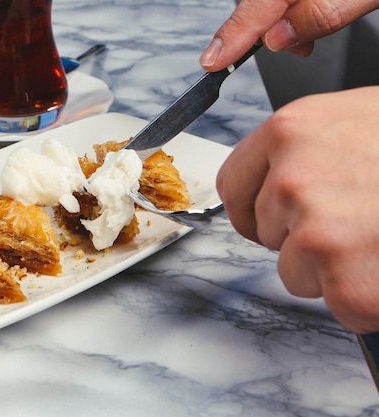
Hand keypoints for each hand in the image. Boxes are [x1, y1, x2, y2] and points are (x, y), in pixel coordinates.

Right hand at [200, 0, 378, 70]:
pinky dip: (295, 5)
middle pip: (259, 1)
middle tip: (297, 47)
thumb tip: (280, 38)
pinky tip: (313, 11)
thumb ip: (320, 14)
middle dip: (268, 29)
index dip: (231, 38)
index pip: (255, 8)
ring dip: (284, 19)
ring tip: (310, 33)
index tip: (212, 61)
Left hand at [216, 86, 378, 332]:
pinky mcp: (346, 283)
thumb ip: (306, 149)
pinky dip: (368, 298)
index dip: (254, 209)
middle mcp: (292, 180)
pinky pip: (339, 304)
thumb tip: (274, 180)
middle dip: (303, 237)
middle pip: (267, 233)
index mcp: (291, 132)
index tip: (269, 220)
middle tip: (359, 222)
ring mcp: (316, 233)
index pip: (234, 187)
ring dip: (335, 269)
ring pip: (297, 272)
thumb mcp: (358, 121)